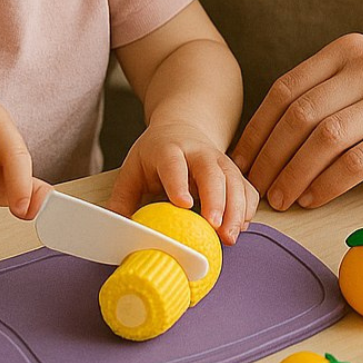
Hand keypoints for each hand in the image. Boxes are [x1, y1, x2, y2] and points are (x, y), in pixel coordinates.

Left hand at [107, 120, 259, 244]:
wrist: (183, 126)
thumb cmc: (158, 152)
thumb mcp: (134, 167)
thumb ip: (123, 197)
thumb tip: (115, 229)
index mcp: (169, 149)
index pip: (174, 164)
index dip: (179, 183)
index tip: (183, 204)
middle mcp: (199, 152)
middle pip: (212, 172)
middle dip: (216, 200)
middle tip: (215, 226)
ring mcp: (220, 161)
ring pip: (235, 181)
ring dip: (236, 209)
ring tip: (230, 237)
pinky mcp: (235, 172)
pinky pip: (247, 189)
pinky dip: (246, 209)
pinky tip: (240, 227)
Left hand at [229, 34, 362, 210]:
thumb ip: (327, 92)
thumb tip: (269, 135)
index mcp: (347, 51)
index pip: (286, 89)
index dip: (258, 128)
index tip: (240, 159)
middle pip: (299, 114)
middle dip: (270, 155)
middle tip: (254, 186)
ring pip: (324, 139)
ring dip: (294, 173)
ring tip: (280, 198)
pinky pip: (355, 161)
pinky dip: (327, 184)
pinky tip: (314, 198)